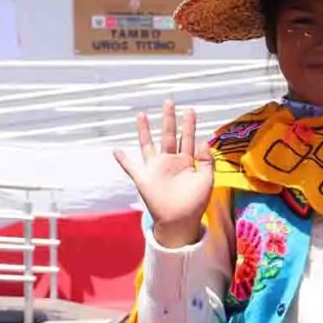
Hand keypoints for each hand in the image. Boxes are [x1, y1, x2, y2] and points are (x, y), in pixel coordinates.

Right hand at [114, 101, 213, 247]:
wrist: (181, 220)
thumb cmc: (195, 202)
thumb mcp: (206, 179)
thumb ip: (206, 160)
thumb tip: (205, 141)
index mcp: (186, 161)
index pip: (187, 138)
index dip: (189, 125)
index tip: (190, 110)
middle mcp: (169, 161)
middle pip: (168, 135)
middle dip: (168, 119)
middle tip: (169, 102)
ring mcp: (155, 168)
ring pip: (148, 144)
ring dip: (144, 130)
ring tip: (141, 114)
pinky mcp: (143, 178)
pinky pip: (130, 167)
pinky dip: (123, 159)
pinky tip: (116, 150)